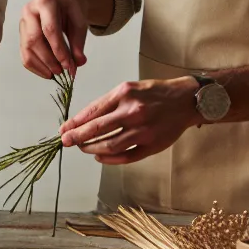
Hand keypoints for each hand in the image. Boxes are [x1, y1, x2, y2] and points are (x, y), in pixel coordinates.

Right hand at [20, 0, 89, 76]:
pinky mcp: (21, 33)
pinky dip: (35, 65)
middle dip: (48, 59)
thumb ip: (78, 43)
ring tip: (55, 74)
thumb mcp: (80, 21)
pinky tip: (46, 72)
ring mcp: (23, 21)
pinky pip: (24, 52)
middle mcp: (29, 10)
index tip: (68, 64)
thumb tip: (77, 63)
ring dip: (40, 65)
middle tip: (61, 71)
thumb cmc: (71, 7)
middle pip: (34, 39)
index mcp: (45, 1)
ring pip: (26, 48)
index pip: (49, 29)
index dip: (58, 49)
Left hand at [59, 78, 201, 163]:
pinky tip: (99, 156)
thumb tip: (81, 120)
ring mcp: (143, 130)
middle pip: (97, 130)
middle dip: (76, 137)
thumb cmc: (154, 93)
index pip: (92, 112)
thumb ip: (107, 103)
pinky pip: (125, 156)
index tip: (63, 129)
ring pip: (109, 146)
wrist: (185, 100)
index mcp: (124, 94)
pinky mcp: (152, 145)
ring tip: (82, 148)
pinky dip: (109, 159)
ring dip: (91, 149)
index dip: (74, 123)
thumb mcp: (129, 88)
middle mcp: (133, 112)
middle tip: (65, 142)